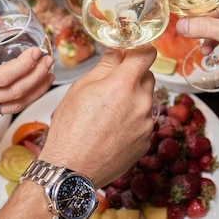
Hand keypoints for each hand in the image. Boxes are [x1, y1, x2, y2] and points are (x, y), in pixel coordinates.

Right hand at [0, 21, 54, 140]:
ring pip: (16, 105)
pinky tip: (35, 86)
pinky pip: (8, 111)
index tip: (36, 51)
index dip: (24, 65)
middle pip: (15, 92)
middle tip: (48, 59)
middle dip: (37, 76)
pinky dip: (25, 99)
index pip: (2, 78)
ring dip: (36, 89)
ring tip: (48, 73)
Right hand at [38, 46, 156, 186]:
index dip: (140, 48)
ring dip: (133, 98)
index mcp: (123, 85)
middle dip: (133, 75)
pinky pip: (145, 120)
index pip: (147, 53)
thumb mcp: (81, 88)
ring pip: (146, 99)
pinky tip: (113, 127)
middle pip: (147, 76)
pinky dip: (134, 118)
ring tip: (108, 112)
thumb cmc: (70, 129)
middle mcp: (141, 102)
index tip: (133, 51)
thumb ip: (105, 66)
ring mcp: (147, 123)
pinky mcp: (147, 139)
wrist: (72, 170)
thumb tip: (117, 50)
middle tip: (112, 85)